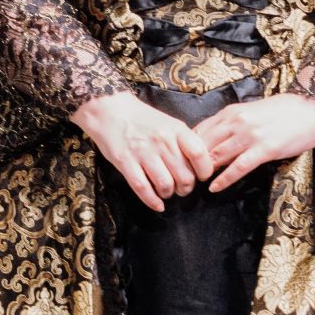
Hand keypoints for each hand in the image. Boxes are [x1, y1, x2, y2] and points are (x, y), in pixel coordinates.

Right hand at [72, 91, 215, 212]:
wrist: (109, 110)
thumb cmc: (142, 119)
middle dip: (185, 189)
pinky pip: (143, 188)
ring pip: (165, 185)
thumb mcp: (168, 123)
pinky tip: (157, 204)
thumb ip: (184, 142)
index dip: (204, 171)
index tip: (201, 177)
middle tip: (181, 188)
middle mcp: (161, 141)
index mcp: (176, 129)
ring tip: (166, 191)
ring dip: (169, 194)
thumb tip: (200, 166)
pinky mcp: (125, 162)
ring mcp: (143, 152)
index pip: (199, 154)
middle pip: (184, 177)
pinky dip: (152, 201)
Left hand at [194, 95, 314, 190]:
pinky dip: (225, 178)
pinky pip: (239, 166)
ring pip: (218, 155)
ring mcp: (249, 135)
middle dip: (191, 162)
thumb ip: (230, 124)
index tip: (180, 161)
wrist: (309, 106)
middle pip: (203, 144)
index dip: (186, 147)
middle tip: (182, 177)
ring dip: (204, 171)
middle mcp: (235, 122)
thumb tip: (212, 139)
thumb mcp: (248, 112)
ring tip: (194, 185)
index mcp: (229, 112)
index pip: (199, 130)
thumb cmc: (280, 112)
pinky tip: (215, 187)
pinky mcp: (264, 149)